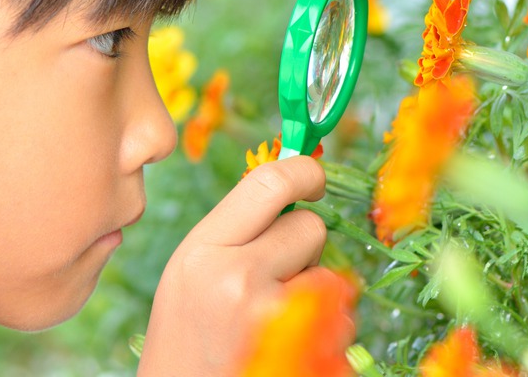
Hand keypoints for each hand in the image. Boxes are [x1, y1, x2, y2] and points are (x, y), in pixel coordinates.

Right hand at [138, 156, 329, 375]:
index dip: (303, 171)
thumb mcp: (192, 268)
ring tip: (271, 316)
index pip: (268, 183)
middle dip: (303, 243)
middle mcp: (237, 279)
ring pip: (330, 274)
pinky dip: (325, 329)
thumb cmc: (185, 335)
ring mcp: (273, 322)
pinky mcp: (302, 357)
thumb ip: (235, 228)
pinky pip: (342, 322)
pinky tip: (286, 345)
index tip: (314, 178)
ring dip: (313, 289)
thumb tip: (290, 185)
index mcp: (203, 249)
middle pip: (310, 226)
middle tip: (275, 270)